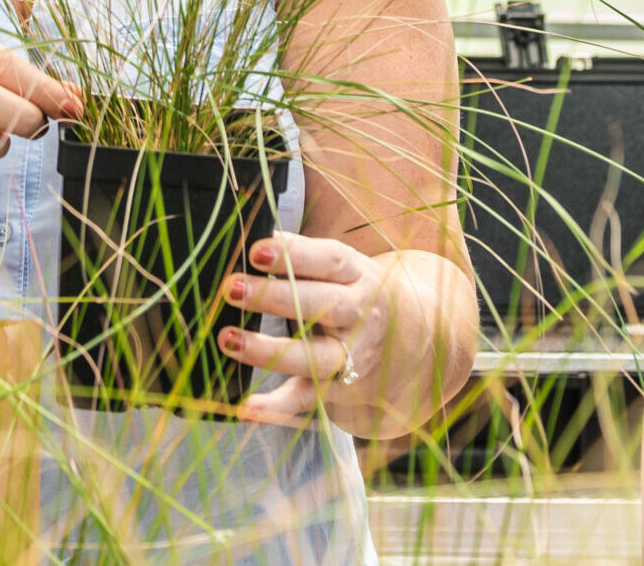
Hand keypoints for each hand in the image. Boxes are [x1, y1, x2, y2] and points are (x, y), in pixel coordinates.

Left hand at [219, 234, 469, 436]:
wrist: (415, 342)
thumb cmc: (357, 293)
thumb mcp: (343, 267)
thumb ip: (302, 255)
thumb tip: (254, 236)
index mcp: (358, 276)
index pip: (330, 261)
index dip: (294, 254)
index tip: (256, 249)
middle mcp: (360, 315)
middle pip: (322, 306)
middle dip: (274, 298)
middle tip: (231, 288)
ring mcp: (352, 355)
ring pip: (315, 356)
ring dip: (269, 351)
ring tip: (228, 340)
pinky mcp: (338, 388)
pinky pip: (308, 398)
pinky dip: (277, 407)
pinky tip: (247, 408)